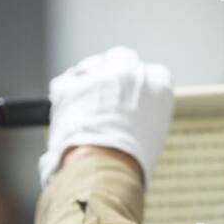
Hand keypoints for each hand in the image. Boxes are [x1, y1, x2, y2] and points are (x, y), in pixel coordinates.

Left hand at [39, 46, 173, 186]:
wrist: (105, 165)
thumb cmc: (132, 161)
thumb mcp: (152, 135)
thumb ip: (143, 114)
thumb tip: (128, 117)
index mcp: (158, 84)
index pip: (152, 74)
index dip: (137, 88)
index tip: (130, 100)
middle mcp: (131, 70)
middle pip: (122, 58)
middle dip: (112, 74)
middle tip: (104, 97)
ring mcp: (100, 72)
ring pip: (91, 67)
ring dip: (87, 82)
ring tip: (84, 111)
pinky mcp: (71, 82)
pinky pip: (65, 83)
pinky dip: (65, 96)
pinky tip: (69, 115)